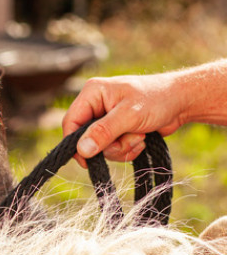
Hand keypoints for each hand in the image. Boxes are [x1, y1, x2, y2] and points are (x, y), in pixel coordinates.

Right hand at [62, 73, 184, 166]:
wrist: (183, 102)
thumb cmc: (158, 99)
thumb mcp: (129, 115)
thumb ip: (103, 132)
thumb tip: (81, 150)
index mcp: (92, 93)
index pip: (70, 123)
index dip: (75, 144)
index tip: (87, 161)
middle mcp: (95, 106)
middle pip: (85, 139)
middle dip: (109, 146)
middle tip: (130, 139)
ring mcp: (105, 119)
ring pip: (100, 148)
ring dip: (121, 148)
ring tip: (139, 136)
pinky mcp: (116, 130)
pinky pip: (112, 150)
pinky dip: (127, 149)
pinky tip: (141, 139)